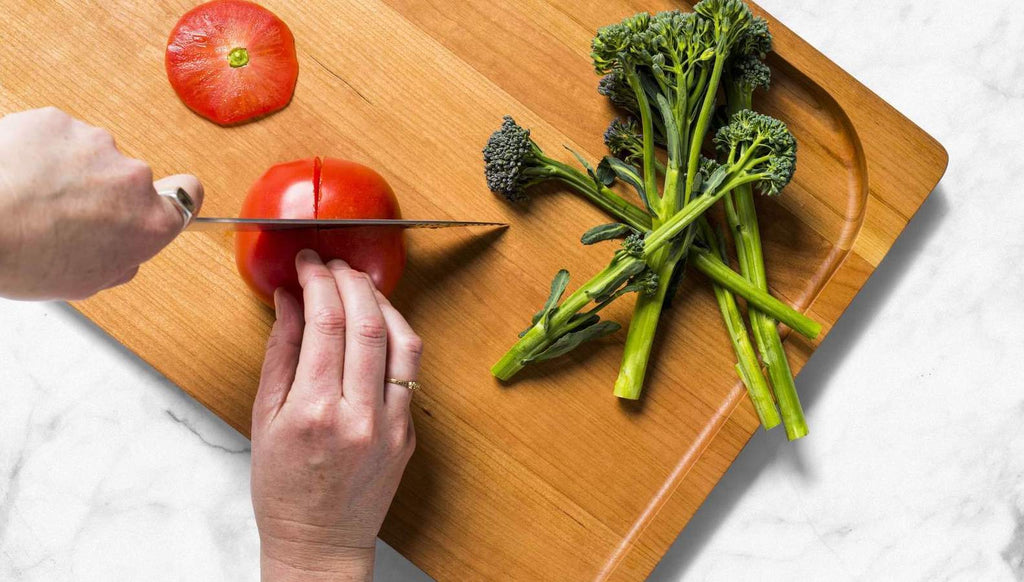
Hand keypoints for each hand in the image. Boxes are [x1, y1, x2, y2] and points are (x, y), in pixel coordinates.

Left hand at [0, 107, 203, 299]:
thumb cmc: (25, 257)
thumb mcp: (85, 283)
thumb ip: (121, 259)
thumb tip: (122, 249)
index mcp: (150, 221)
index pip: (189, 196)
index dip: (176, 196)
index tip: (165, 198)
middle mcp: (133, 177)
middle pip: (128, 180)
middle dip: (101, 192)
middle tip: (63, 215)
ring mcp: (95, 144)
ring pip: (88, 156)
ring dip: (67, 170)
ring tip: (31, 197)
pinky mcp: (56, 121)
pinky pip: (54, 136)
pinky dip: (38, 151)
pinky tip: (17, 174)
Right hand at [251, 250, 419, 581]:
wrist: (320, 543)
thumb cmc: (282, 490)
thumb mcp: (264, 419)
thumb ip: (281, 354)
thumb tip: (289, 301)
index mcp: (315, 412)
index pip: (326, 323)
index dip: (319, 281)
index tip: (309, 263)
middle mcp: (360, 416)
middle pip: (367, 324)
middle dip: (351, 281)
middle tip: (334, 264)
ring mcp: (392, 425)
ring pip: (401, 341)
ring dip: (382, 302)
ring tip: (359, 284)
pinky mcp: (410, 433)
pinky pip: (410, 371)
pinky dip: (397, 336)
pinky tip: (379, 322)